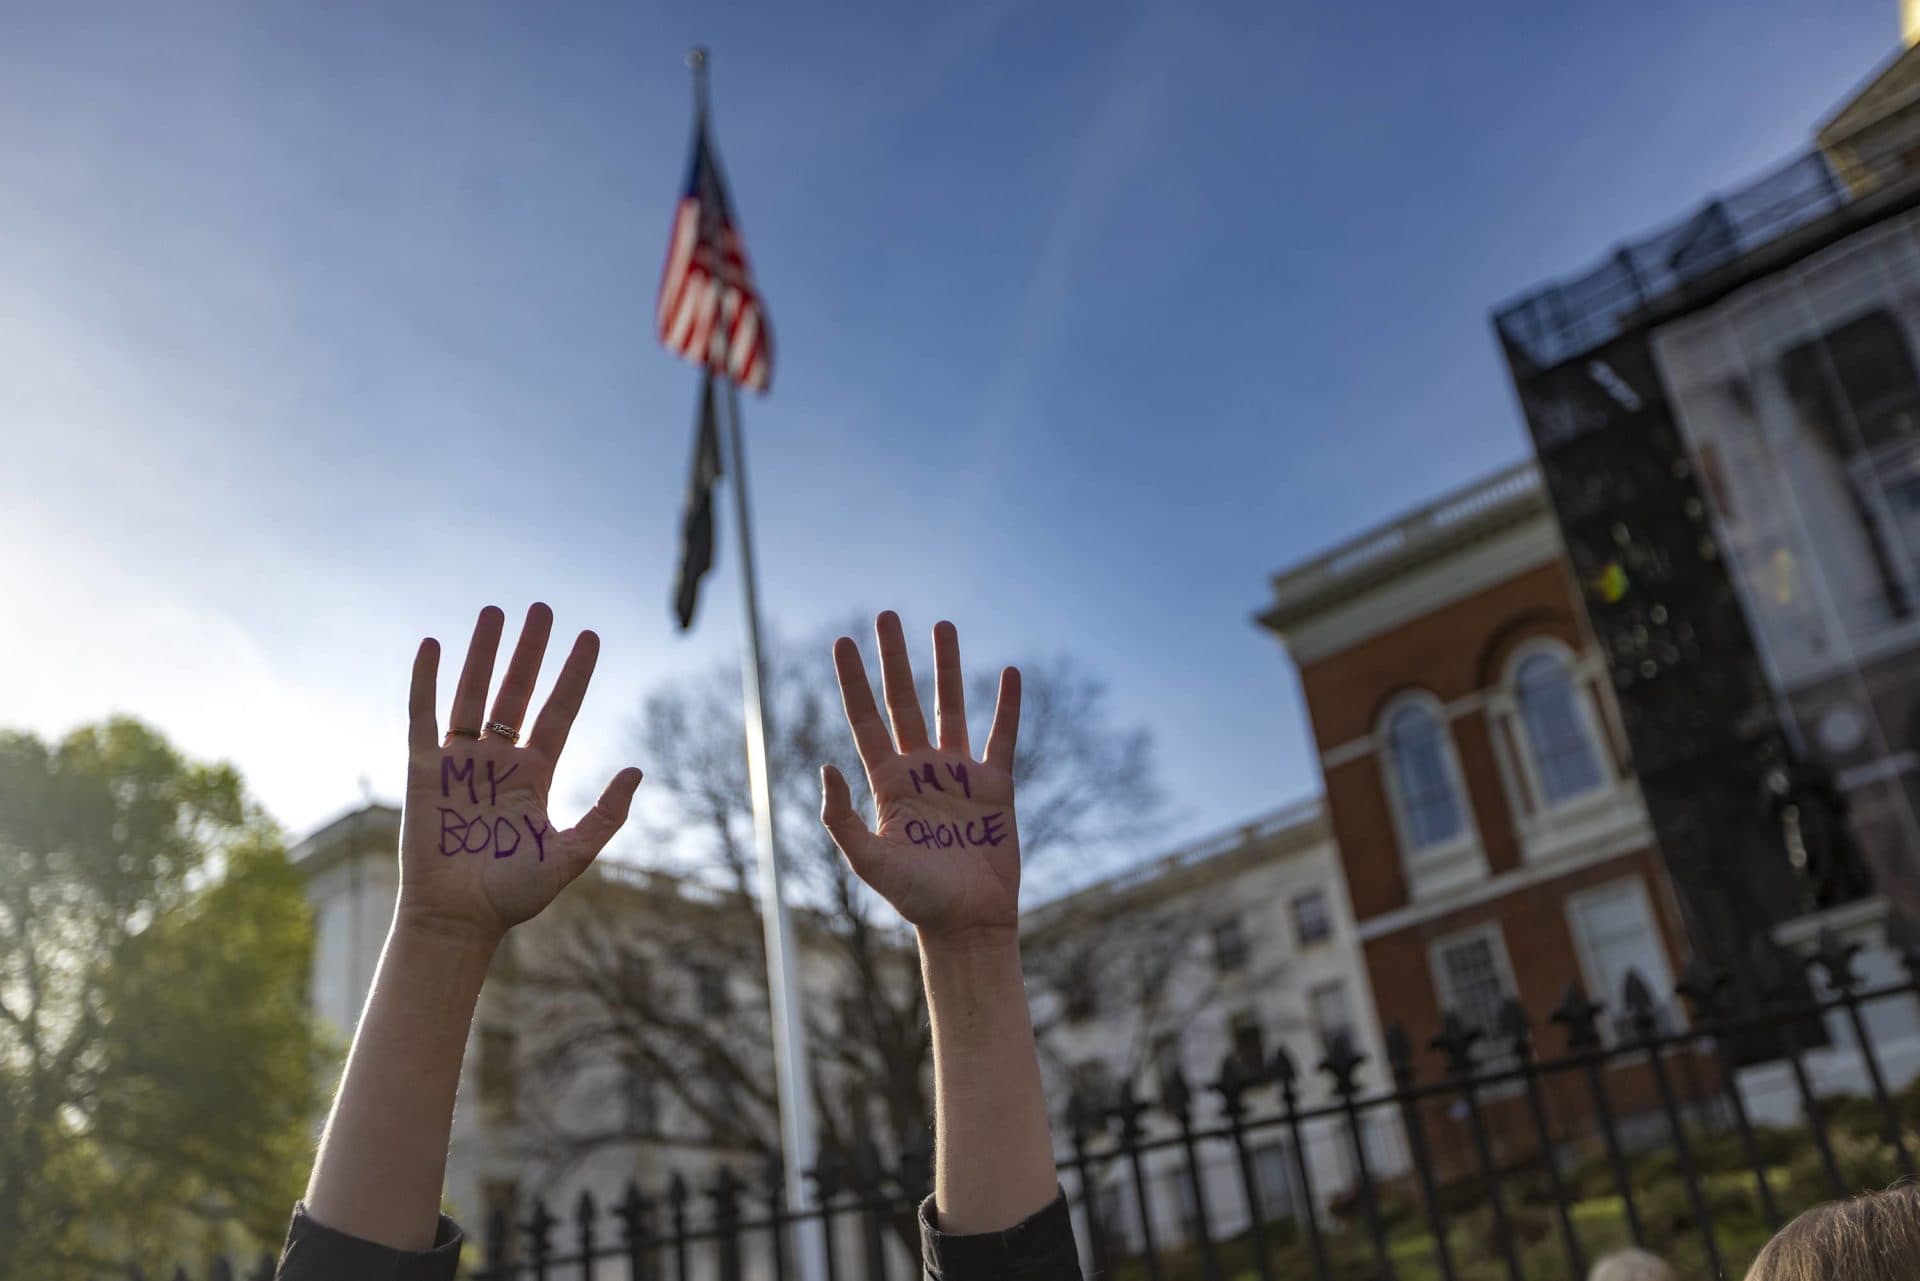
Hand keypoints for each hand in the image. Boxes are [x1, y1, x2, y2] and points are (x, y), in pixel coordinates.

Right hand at [399, 603, 642, 941]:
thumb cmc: (513, 895)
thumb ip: (605, 814)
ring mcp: (461, 761)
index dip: (573, 674)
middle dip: (530, 650)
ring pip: (474, 693)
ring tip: (496, 611)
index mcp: (535, 775)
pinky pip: (424, 716)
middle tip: (542, 608)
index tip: (590, 636)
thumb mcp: (572, 854)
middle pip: (517, 692)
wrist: (459, 920)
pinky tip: (433, 644)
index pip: (558, 712)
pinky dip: (426, 681)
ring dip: (483, 652)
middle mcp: (499, 760)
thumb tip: (637, 769)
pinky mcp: (425, 770)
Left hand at [821, 612, 1021, 948]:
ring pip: (952, 707)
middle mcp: (921, 769)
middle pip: (904, 701)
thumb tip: (826, 766)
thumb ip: (843, 818)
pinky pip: (1003, 737)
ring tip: (943, 624)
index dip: (854, 679)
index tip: (843, 641)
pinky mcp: (997, 786)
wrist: (967, 923)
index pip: (865, 718)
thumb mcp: (869, 860)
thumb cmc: (916, 898)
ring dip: (947, 667)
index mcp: (887, 782)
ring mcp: (959, 775)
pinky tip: (1009, 671)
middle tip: (887, 614)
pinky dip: (1007, 705)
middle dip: (895, 658)